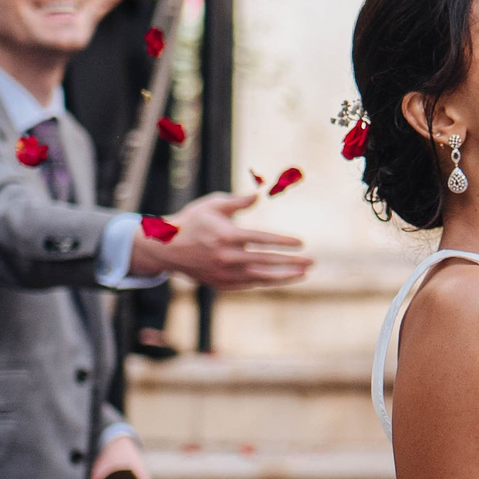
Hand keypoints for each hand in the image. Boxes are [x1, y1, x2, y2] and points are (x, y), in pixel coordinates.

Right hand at [128, 191, 312, 289]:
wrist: (166, 248)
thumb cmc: (192, 221)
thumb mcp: (212, 205)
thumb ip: (237, 202)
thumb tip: (259, 194)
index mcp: (225, 236)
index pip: (261, 239)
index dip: (283, 241)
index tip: (301, 242)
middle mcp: (226, 257)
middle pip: (265, 261)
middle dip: (291, 262)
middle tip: (312, 262)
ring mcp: (224, 273)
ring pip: (260, 278)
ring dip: (284, 277)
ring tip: (304, 274)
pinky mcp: (221, 284)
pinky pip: (250, 284)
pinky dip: (267, 282)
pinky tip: (283, 278)